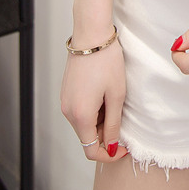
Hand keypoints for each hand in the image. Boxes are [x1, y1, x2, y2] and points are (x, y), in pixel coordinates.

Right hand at [60, 33, 128, 161]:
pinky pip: (80, 111)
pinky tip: (104, 93)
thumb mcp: (116, 95)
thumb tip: (112, 145)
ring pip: (84, 123)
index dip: (108, 153)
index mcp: (80, 115)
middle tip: (122, 117)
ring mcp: (65, 101)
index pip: (91, 150)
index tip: (123, 147)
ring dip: (100, 121)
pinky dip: (93, 110)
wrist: (91, 35)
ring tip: (114, 99)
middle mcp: (68, 111)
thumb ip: (114, 124)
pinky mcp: (66, 92)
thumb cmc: (106, 61)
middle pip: (87, 137)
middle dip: (106, 134)